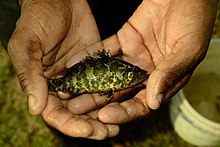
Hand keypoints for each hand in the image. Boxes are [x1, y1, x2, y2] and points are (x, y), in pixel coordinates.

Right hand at [8, 0, 118, 138]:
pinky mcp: (96, 65)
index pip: (55, 113)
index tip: (86, 130)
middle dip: (90, 124)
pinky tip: (123, 101)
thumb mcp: (27, 45)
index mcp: (43, 85)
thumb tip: (35, 109)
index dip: (70, 124)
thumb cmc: (37, 19)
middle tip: (106, 133)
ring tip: (117, 125)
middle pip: (76, 112)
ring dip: (104, 114)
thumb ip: (29, 75)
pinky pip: (104, 82)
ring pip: (92, 101)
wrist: (59, 0)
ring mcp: (81, 76)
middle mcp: (63, 85)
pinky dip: (111, 93)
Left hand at [66, 0, 216, 123]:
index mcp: (164, 79)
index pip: (142, 103)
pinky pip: (105, 50)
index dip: (125, 112)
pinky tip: (75, 64)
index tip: (105, 116)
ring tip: (70, 90)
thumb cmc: (194, 20)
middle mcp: (147, 71)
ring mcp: (134, 56)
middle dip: (99, 101)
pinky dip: (91, 56)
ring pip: (109, 73)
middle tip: (77, 108)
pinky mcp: (125, 39)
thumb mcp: (187, 50)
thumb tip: (152, 102)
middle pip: (121, 91)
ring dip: (90, 82)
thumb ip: (168, 75)